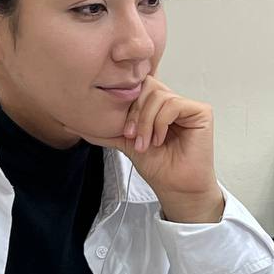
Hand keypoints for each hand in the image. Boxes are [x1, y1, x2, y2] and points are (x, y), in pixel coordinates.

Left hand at [75, 76, 224, 222]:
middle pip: (147, 86)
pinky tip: (158, 140)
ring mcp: (187, 106)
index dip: (127, 103)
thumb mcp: (125, 143)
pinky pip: (173, 104)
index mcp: (156, 105)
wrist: (176, 187)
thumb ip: (105, 131)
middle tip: (131, 136)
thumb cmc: (158, 166)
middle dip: (134, 112)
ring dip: (145, 122)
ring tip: (144, 144)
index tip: (123, 130)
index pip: (138, 87)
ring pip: (158, 96)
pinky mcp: (200, 112)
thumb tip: (72, 123)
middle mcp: (172, 101)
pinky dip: (160, 123)